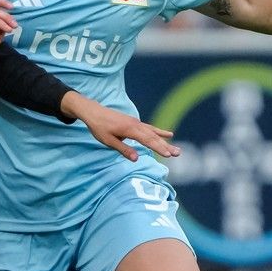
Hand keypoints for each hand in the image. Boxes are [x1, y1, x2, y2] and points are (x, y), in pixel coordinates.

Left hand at [63, 95, 179, 162]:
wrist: (94, 112)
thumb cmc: (99, 127)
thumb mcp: (108, 141)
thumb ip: (123, 149)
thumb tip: (136, 159)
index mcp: (130, 129)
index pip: (147, 140)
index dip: (158, 148)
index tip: (168, 155)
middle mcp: (136, 125)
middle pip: (153, 137)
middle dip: (166, 146)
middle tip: (178, 154)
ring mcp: (137, 123)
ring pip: (154, 133)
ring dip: (165, 142)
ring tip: (176, 149)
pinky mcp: (135, 123)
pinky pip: (150, 128)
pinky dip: (159, 132)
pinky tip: (169, 134)